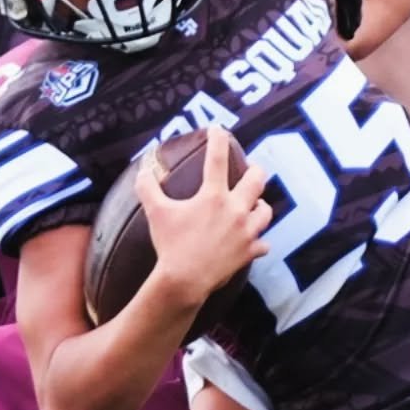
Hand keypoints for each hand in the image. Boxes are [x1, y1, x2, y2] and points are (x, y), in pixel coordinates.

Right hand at [138, 126, 271, 307]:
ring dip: (260, 206)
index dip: (218, 138)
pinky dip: (259, 242)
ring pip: (265, 211)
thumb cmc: (171, 246)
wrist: (185, 280)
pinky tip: (255, 242)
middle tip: (250, 169)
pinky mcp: (249, 252)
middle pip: (257, 179)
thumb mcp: (156, 213)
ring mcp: (246, 232)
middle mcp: (235, 209)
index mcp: (213, 196)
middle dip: (255, 170)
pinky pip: (263, 244)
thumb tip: (143, 170)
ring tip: (254, 205)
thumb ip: (148, 188)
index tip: (218, 129)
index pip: (217, 157)